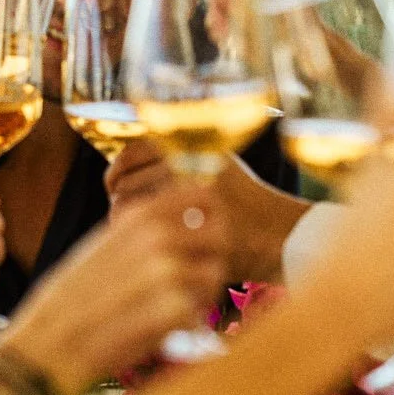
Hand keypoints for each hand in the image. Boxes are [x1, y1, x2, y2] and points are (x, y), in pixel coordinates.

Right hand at [0, 182, 229, 394]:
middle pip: (218, 235)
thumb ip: (142, 230)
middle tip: (194, 278)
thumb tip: (185, 222)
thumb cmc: (73, 298)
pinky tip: (161, 329)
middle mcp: (157, 237)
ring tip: (175, 307)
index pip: (203, 196)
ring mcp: (167, 273)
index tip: (202, 235)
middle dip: (212, 256)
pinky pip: (201, 312)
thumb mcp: (102, 245)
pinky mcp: (174, 310)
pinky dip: (187, 323)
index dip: (211, 215)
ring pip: (214, 274)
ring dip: (202, 293)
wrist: (52, 343)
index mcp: (139, 216)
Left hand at [108, 144, 305, 281]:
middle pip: (124, 181)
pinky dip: (133, 240)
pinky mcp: (189, 227)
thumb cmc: (244, 205)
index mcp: (194, 147)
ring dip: (121, 222)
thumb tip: (124, 163)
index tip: (113, 184)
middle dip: (117, 200)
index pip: (132, 150)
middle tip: (123, 217)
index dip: (116, 168)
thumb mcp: (216, 164)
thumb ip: (178, 158)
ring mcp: (189, 197)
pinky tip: (146, 247)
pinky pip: (140, 233)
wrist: (280, 234)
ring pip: (126, 208)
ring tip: (134, 235)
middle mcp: (191, 166)